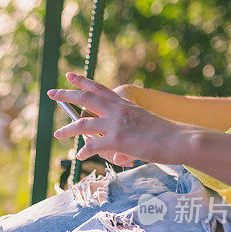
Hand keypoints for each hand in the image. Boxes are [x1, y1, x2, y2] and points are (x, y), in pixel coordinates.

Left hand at [49, 73, 193, 165]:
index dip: (82, 81)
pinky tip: (80, 156)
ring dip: (67, 129)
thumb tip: (114, 146)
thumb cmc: (166, 135)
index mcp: (124, 104)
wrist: (180, 140)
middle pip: (85, 98)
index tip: (69, 75)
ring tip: (57, 134)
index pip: (99, 88)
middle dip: (66, 94)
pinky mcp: (117, 140)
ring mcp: (116, 124)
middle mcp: (118, 110)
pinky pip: (92, 145)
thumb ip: (125, 129)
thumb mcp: (142, 124)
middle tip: (51, 92)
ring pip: (83, 123)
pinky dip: (83, 152)